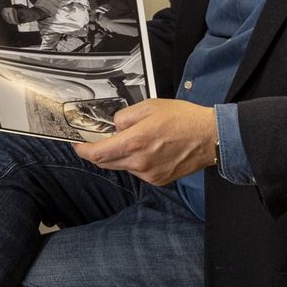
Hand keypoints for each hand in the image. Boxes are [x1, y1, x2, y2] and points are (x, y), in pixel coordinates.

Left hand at [74, 99, 216, 185]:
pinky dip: (136, 161)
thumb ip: (125, 117)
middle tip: (100, 140)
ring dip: (120, 156)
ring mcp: (149, 174)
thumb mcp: (149, 106)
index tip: (78, 144)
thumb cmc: (183, 119)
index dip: (83, 150)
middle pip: (106, 162)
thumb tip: (115, 127)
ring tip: (137, 141)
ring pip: (122, 166)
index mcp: (134, 142)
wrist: (209, 137)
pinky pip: (138, 171)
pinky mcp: (158, 180)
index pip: (97, 153)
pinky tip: (150, 150)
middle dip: (99, 152)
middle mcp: (139, 162)